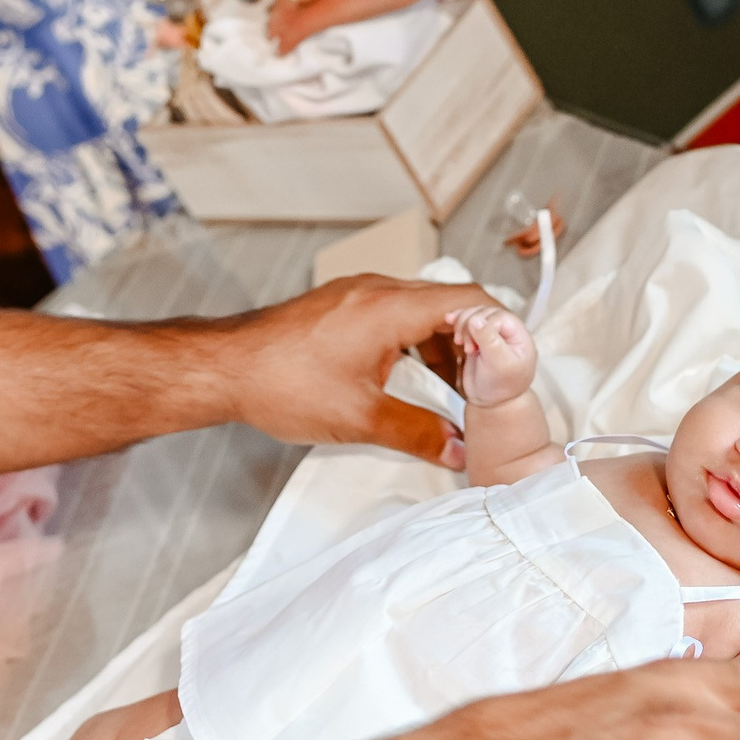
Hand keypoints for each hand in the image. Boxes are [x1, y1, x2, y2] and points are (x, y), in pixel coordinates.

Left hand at [220, 275, 495, 465]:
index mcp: (390, 307)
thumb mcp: (360, 419)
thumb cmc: (280, 383)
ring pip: (423, 312)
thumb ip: (419, 434)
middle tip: (488, 388)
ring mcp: (359, 295)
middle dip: (476, 346)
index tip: (517, 363)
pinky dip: (416, 344)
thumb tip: (459, 449)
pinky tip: (415, 381)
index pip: (471, 301)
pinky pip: (396, 316)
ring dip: (445, 348)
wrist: (222, 368)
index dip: (503, 330)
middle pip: (451, 304)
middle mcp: (378, 290)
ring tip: (455, 393)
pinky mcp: (343, 307)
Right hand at [447, 305, 535, 406]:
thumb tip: (476, 319)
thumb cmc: (501, 386)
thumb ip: (489, 340)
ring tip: (460, 342)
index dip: (484, 326)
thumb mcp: (498, 364)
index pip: (500, 317)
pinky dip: (458, 319)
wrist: (491, 402)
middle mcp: (507, 331)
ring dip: (462, 324)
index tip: (474, 347)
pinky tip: (449, 318)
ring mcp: (492, 333)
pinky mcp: (478, 337)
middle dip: (470, 326)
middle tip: (467, 348)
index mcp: (519, 336)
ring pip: (475, 314)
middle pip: (485, 312)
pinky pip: (468, 321)